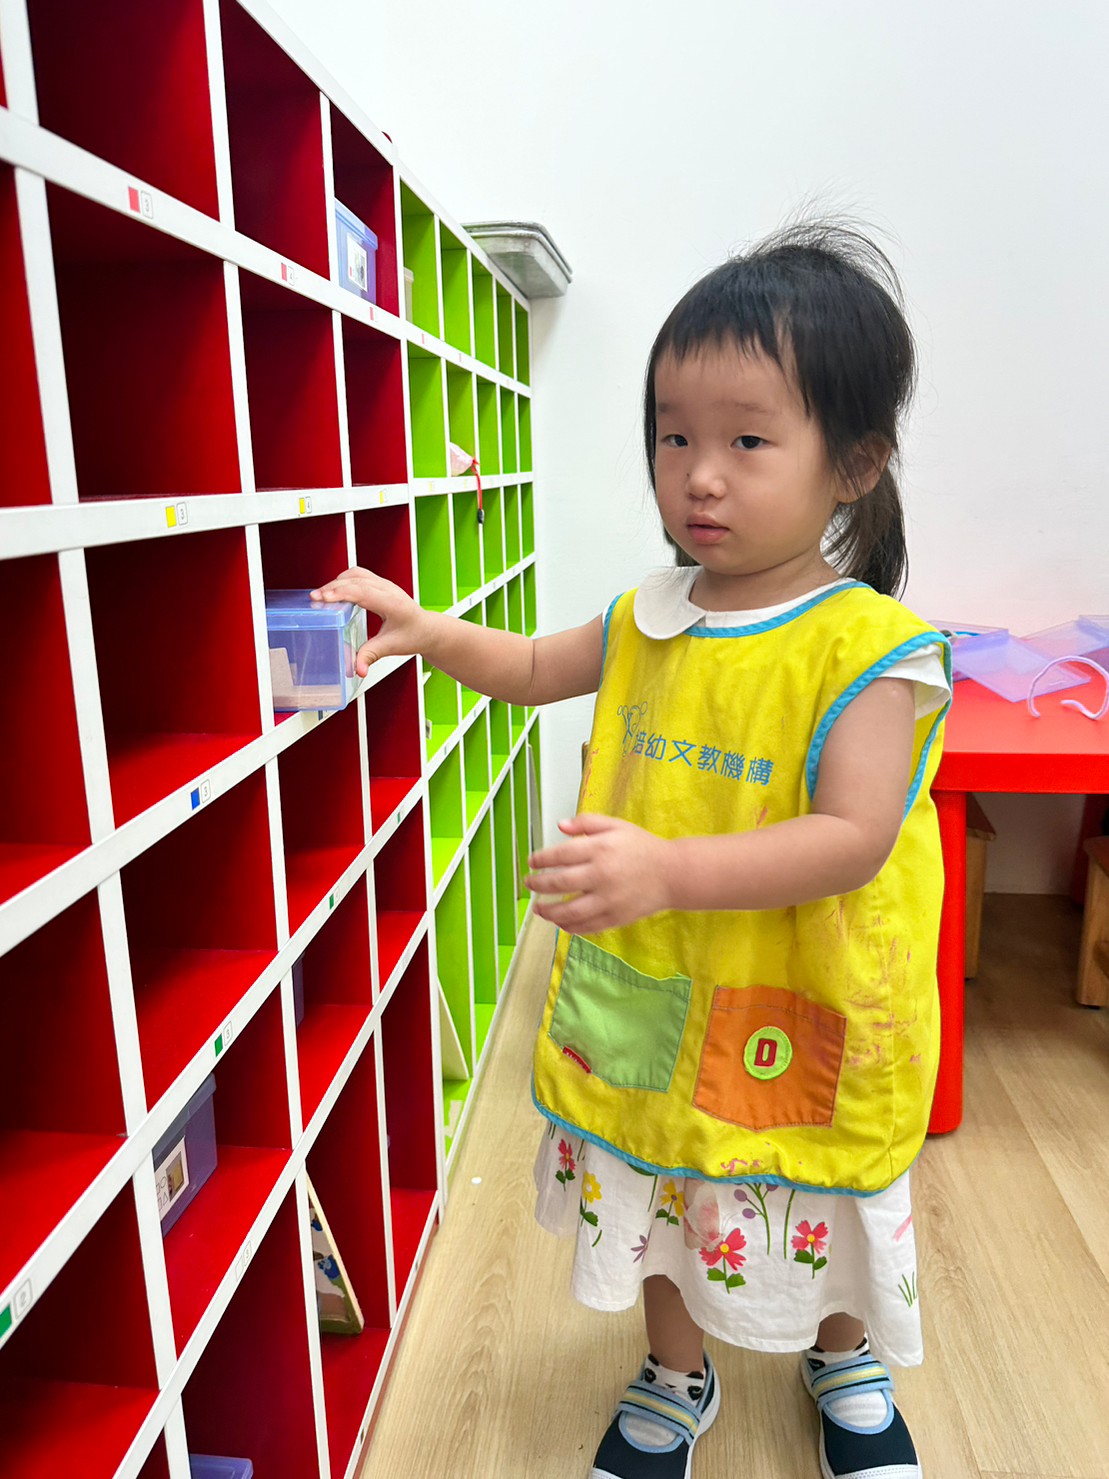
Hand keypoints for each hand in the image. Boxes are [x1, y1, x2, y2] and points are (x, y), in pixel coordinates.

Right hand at [311, 567, 432, 676]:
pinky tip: (334, 592)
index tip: (323, 598)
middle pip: (356, 580)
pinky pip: (359, 575)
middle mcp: (388, 589)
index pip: (363, 591)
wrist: (427, 629)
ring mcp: (385, 584)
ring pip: (356, 574)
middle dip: (333, 588)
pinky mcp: (380, 584)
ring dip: (337, 582)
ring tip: (321, 596)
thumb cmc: (413, 636)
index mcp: (392, 603)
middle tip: (314, 599)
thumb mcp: (392, 647)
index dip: (341, 593)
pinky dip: (344, 581)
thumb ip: (371, 656)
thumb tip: (357, 670)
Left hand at [525, 814, 671, 932]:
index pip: (560, 855)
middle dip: (538, 885)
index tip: (531, 862)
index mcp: (601, 849)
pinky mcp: (615, 918)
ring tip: (538, 908)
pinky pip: (585, 926)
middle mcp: (601, 875)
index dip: (541, 860)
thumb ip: (587, 823)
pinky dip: (569, 926)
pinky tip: (560, 922)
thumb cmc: (642, 847)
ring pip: (568, 911)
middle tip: (529, 884)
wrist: (673, 874)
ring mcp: (608, 900)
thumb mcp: (616, 826)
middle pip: (559, 883)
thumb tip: (559, 825)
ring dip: (548, 912)